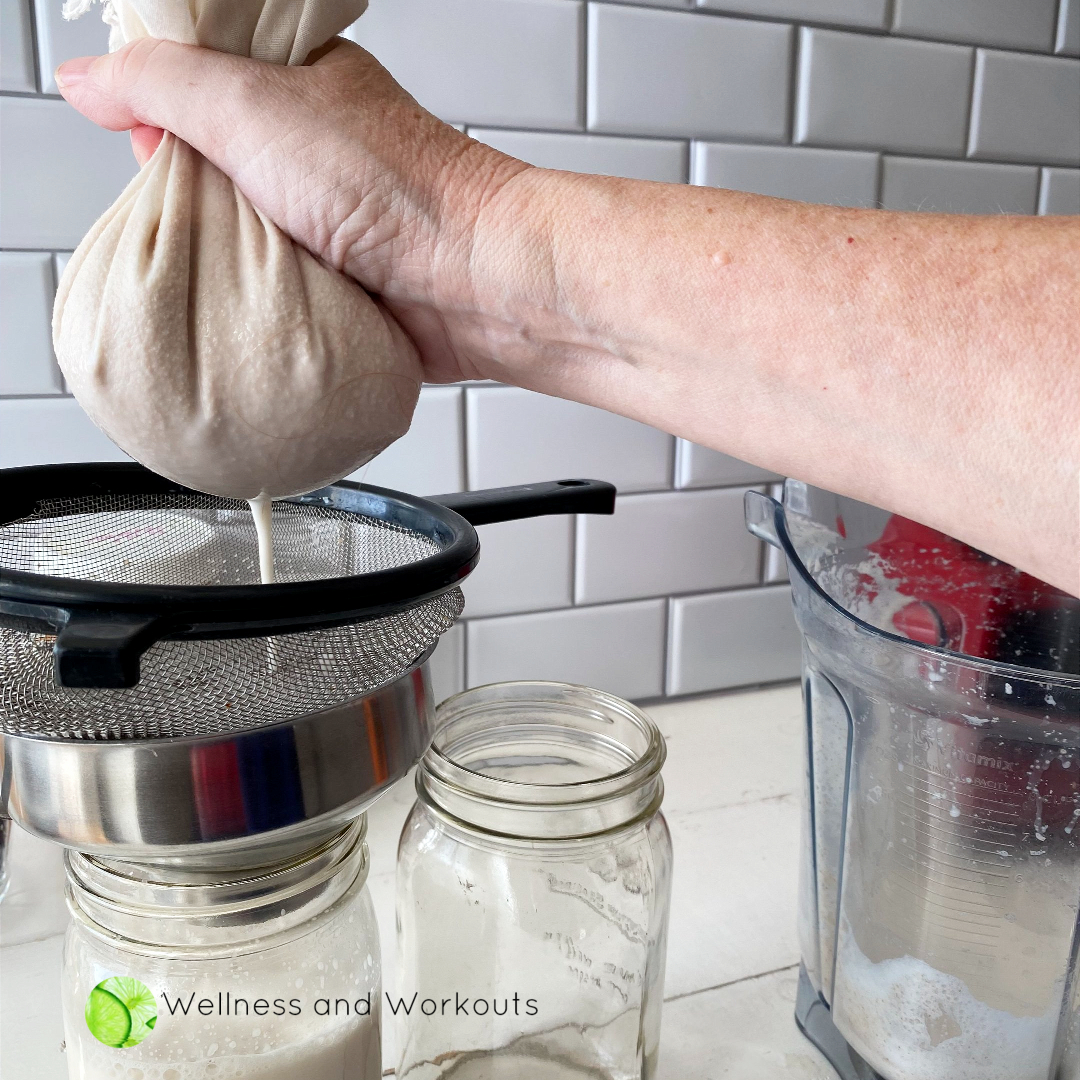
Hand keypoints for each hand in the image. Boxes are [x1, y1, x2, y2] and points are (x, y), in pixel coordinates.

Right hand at [56, 38, 533, 383]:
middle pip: (209, 165)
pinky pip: (272, 287)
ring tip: (225, 260)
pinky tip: (249, 300)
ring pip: (238, 232)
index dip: (158, 113)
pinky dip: (255, 297)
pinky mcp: (341, 280)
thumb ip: (162, 82)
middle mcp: (314, 149)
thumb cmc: (397, 189)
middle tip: (192, 211)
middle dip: (185, 193)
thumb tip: (90, 80)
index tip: (148, 145)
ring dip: (220, 252)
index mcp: (298, 84)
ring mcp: (329, 218)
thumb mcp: (251, 106)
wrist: (474, 283)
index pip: (195, 83)